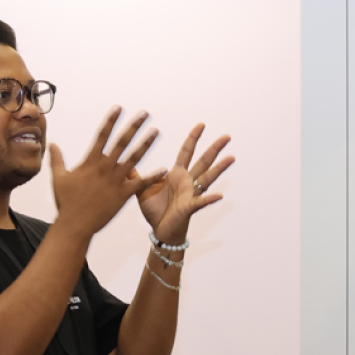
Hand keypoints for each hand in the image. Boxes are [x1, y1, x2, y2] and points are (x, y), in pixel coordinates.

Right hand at [49, 108, 165, 237]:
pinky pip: (142, 183)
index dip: (111, 120)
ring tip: (156, 131)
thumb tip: (52, 144)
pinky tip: (164, 169)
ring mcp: (116, 180)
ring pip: (134, 157)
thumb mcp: (58, 178)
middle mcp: (105, 167)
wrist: (75, 224)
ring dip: (146, 143)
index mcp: (91, 161)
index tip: (119, 108)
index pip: (102, 134)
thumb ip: (57, 159)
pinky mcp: (124, 194)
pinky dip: (153, 177)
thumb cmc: (66, 202)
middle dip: (134, 126)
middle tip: (145, 113)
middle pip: (122, 141)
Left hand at [135, 124, 233, 243]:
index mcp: (176, 174)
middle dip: (214, 148)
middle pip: (203, 161)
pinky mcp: (189, 207)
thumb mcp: (142, 189)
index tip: (201, 125)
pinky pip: (200, 202)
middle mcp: (187, 181)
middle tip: (227, 136)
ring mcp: (191, 193)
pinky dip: (209, 199)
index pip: (186, 152)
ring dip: (219, 168)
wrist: (159, 230)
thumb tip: (122, 161)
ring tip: (231, 157)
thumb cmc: (154, 210)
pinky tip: (219, 195)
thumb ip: (135, 175)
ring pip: (208, 177)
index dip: (193, 138)